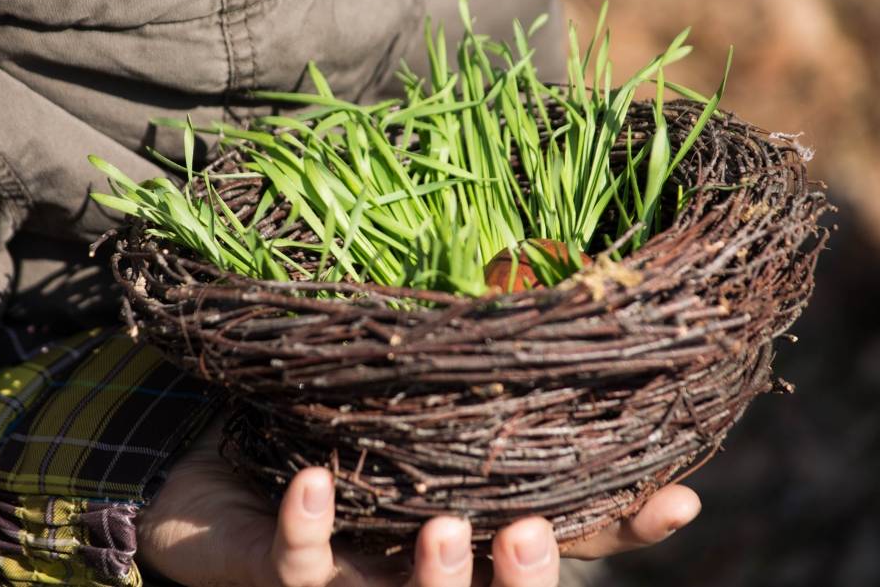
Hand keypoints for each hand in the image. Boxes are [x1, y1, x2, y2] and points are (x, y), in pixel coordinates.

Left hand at [137, 421, 700, 585]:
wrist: (224, 479)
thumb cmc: (343, 449)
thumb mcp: (423, 427)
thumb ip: (478, 413)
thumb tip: (556, 343)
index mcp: (469, 536)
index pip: (558, 544)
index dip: (619, 531)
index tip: (680, 498)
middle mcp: (421, 570)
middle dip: (518, 585)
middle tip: (532, 533)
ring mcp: (356, 581)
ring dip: (428, 581)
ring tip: (445, 526)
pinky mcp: (286, 572)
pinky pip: (297, 565)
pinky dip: (307, 529)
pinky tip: (313, 480)